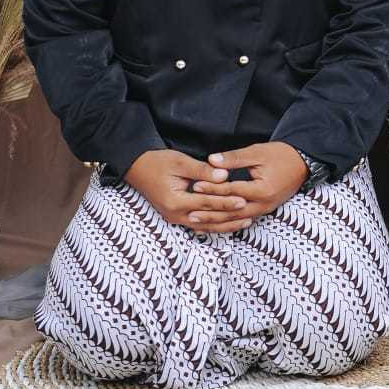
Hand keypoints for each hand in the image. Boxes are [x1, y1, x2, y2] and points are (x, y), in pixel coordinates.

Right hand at [124, 149, 243, 228]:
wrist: (136, 167)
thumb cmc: (157, 162)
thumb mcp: (180, 162)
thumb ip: (202, 170)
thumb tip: (224, 176)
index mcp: (175, 202)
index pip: (207, 204)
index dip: (226, 202)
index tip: (244, 200)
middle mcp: (175, 214)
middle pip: (208, 219)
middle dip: (230, 216)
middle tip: (251, 213)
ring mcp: (175, 218)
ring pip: (205, 226)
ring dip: (225, 225)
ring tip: (245, 222)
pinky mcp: (176, 216)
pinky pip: (199, 225)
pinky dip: (214, 225)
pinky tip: (227, 224)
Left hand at [186, 142, 309, 233]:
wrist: (303, 162)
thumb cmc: (281, 155)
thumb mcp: (257, 152)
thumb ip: (234, 158)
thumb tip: (212, 160)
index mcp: (261, 190)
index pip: (231, 191)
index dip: (212, 189)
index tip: (194, 186)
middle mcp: (263, 204)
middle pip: (232, 211)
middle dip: (210, 212)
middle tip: (189, 212)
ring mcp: (265, 210)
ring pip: (236, 219)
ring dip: (216, 222)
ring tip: (197, 223)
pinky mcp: (264, 210)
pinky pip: (243, 220)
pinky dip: (227, 222)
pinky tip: (214, 225)